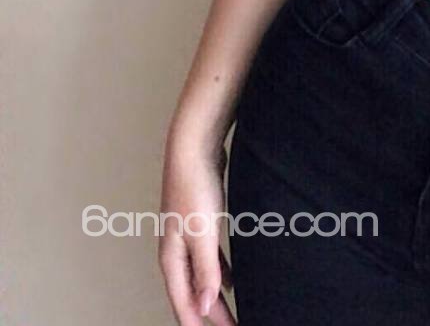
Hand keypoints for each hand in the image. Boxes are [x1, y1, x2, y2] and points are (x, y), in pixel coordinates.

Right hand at [158, 135, 235, 323]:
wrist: (193, 147)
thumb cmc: (194, 186)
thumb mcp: (202, 231)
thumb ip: (204, 269)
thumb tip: (204, 307)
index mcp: (171, 256)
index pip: (181, 301)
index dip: (195, 323)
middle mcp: (175, 250)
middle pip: (191, 292)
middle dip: (209, 314)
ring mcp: (187, 236)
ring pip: (201, 276)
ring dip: (214, 296)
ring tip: (231, 315)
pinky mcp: (201, 223)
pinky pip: (209, 258)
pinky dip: (219, 272)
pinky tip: (231, 281)